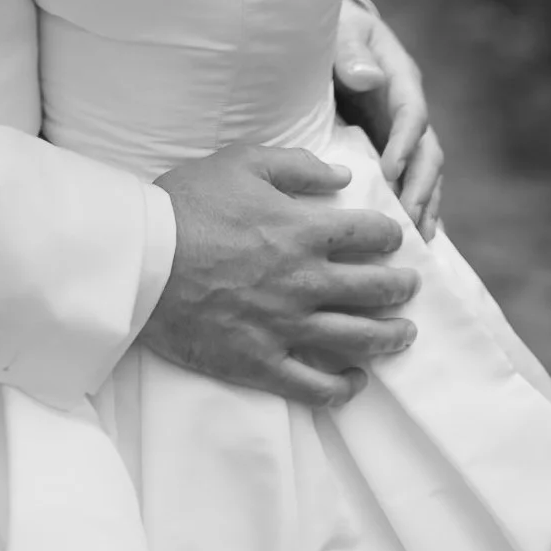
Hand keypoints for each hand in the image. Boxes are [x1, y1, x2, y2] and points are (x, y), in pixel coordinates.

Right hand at [140, 144, 418, 407]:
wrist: (142, 260)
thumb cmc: (187, 204)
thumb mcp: (240, 163)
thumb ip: (296, 166)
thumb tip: (341, 176)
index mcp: (303, 231)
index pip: (369, 235)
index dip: (389, 235)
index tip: (393, 238)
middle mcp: (306, 281)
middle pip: (375, 290)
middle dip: (400, 287)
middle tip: (409, 286)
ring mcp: (286, 327)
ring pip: (358, 340)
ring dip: (390, 337)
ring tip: (404, 334)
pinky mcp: (262, 362)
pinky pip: (316, 386)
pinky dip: (343, 386)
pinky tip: (355, 380)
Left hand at [333, 0, 443, 239]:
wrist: (330, 34)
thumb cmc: (334, 30)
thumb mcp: (342, 30)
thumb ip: (351, 50)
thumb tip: (368, 77)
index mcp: (400, 79)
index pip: (412, 114)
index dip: (405, 143)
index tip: (391, 172)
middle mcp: (408, 111)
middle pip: (427, 154)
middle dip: (420, 189)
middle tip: (406, 222)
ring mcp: (402, 135)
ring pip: (424, 176)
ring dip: (423, 208)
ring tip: (417, 244)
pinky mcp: (391, 152)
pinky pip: (409, 184)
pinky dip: (414, 211)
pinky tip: (414, 244)